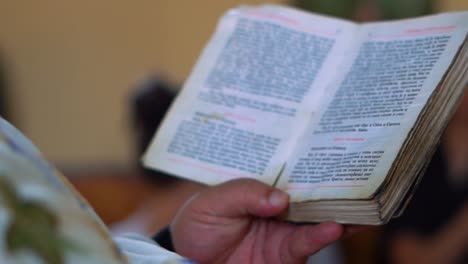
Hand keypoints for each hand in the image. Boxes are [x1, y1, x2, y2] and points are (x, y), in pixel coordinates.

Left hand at [171, 178, 363, 263]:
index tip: (331, 147)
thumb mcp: (212, 202)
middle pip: (311, 193)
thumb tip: (281, 198)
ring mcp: (285, 230)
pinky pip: (307, 243)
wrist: (189, 262)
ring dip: (339, 209)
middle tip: (359, 171)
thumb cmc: (198, 225)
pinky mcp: (286, 254)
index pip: (290, 172)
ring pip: (318, 217)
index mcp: (262, 189)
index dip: (309, 161)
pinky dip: (322, 235)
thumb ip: (244, 194)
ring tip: (359, 200)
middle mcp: (279, 208)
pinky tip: (335, 226)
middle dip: (334, 183)